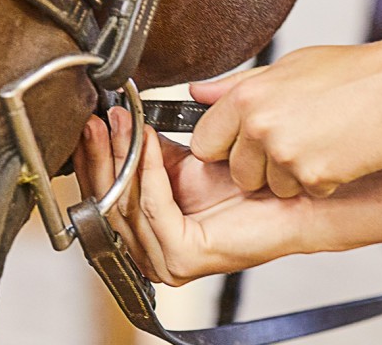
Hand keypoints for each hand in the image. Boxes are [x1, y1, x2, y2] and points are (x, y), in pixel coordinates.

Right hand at [72, 107, 308, 284]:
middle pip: (108, 202)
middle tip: (96, 120)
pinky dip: (148, 171)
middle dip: (101, 155)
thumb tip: (119, 121)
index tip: (90, 122)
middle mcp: (149, 251)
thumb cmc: (244, 181)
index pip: (106, 196)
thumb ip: (148, 150)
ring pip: (126, 203)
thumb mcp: (182, 161)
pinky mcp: (182, 258)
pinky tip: (148, 142)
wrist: (290, 198)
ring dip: (121, 157)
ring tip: (122, 122)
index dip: (94, 157)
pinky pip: (153, 206)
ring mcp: (163, 260)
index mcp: (145, 232)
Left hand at [190, 34, 381, 197]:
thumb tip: (197, 93)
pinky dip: (318, 181)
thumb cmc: (348, 75)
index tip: (235, 146)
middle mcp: (259, 126)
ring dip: (289, 176)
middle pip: (236, 173)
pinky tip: (333, 154)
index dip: (221, 148)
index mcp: (245, 98)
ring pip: (270, 187)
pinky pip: (302, 192)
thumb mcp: (285, 69)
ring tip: (315, 144)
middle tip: (288, 144)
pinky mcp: (313, 176)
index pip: (203, 143)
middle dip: (257, 167)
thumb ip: (234, 87)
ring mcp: (285, 153)